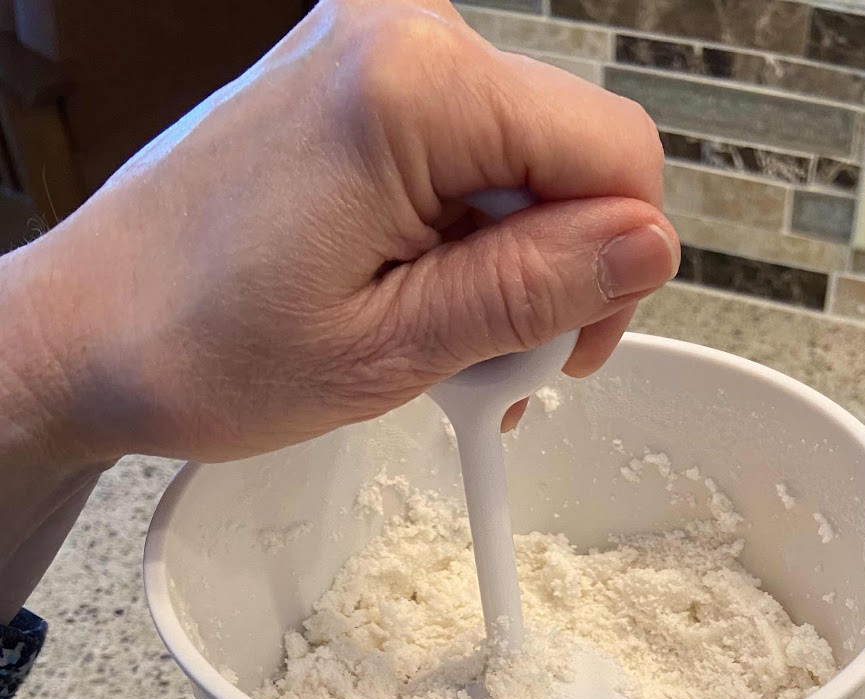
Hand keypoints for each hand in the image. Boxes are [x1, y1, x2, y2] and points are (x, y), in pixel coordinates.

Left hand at [5, 0, 676, 471]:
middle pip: (569, 151)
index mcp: (416, 88)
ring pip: (518, 162)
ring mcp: (366, 53)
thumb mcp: (394, 347)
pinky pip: (456, 156)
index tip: (563, 352)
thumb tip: (650, 245)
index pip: (614, 150)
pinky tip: (411, 302)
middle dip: (556, 268)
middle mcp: (398, 38)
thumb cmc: (202, 349)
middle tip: (486, 364)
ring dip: (505, 264)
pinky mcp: (344, 86)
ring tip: (432, 344)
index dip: (619, 266)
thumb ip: (534, 287)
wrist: (84, 334)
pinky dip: (457, 238)